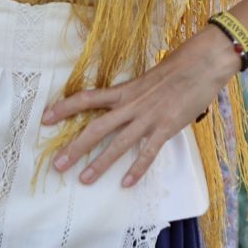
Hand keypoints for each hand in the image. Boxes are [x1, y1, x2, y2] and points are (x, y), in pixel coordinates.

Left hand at [41, 25, 240, 188]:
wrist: (202, 63)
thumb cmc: (177, 66)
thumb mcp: (147, 78)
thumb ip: (133, 93)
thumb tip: (122, 104)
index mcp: (124, 90)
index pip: (86, 98)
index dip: (64, 108)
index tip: (45, 118)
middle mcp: (131, 105)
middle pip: (95, 128)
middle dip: (75, 148)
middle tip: (57, 164)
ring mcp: (148, 118)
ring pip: (118, 144)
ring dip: (100, 164)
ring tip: (84, 180)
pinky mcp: (166, 127)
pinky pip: (148, 153)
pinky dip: (137, 169)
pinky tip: (126, 184)